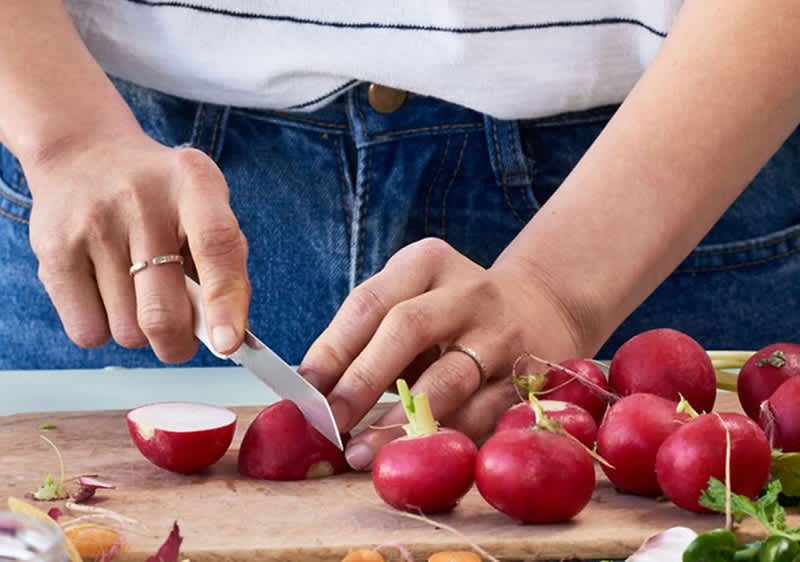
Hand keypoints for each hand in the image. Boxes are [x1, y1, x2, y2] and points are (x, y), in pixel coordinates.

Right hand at [24, 127, 249, 361]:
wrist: (85, 154)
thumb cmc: (163, 198)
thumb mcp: (206, 207)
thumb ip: (225, 265)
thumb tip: (226, 336)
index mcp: (195, 184)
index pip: (216, 246)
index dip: (225, 302)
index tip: (228, 344)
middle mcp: (142, 201)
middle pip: (161, 311)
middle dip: (178, 343)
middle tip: (183, 338)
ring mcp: (93, 225)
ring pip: (127, 331)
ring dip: (140, 331)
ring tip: (139, 291)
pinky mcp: (53, 250)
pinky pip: (88, 332)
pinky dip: (105, 329)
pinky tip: (108, 293)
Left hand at [299, 238, 587, 469]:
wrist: (540, 310)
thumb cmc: (452, 314)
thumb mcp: (413, 300)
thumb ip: (368, 335)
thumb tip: (313, 389)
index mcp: (427, 263)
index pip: (370, 302)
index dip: (333, 348)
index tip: (304, 388)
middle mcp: (467, 291)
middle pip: (406, 329)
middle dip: (361, 380)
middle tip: (329, 422)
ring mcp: (501, 333)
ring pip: (446, 379)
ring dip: (398, 421)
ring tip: (362, 451)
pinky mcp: (527, 376)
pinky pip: (480, 415)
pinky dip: (442, 439)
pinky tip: (414, 455)